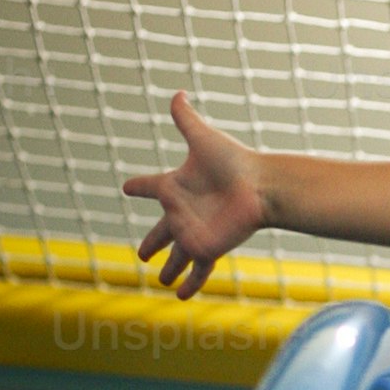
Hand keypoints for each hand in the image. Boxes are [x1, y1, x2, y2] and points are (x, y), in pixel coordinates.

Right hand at [122, 94, 268, 298]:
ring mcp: (194, 233)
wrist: (261, 187)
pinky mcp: (207, 248)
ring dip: (169, 269)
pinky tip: (182, 296)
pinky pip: (197, 271)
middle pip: (162, 232)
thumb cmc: (233, 162)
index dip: (139, 186)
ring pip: (178, 256)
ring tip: (161, 280)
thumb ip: (186, 119)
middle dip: (152, 243)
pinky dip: (190, 284)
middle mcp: (183, 212)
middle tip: (142, 254)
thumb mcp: (203, 138)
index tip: (129, 187)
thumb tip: (178, 92)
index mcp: (175, 186)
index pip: (150, 186)